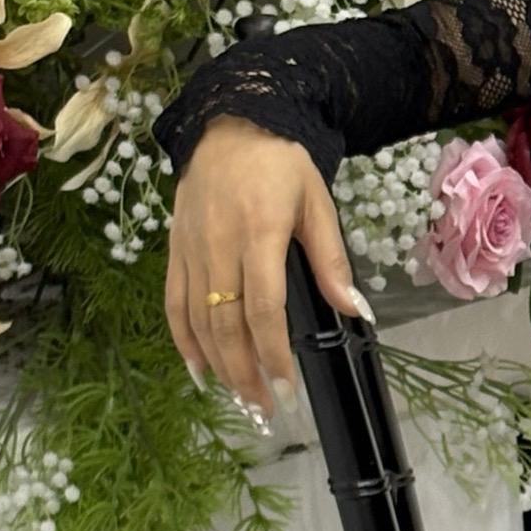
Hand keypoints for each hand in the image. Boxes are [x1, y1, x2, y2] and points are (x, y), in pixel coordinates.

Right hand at [165, 116, 367, 421]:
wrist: (231, 121)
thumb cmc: (281, 163)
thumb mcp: (318, 204)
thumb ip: (332, 261)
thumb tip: (356, 310)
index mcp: (258, 233)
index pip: (263, 309)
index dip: (273, 354)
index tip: (287, 388)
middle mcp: (218, 245)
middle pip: (226, 324)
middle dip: (244, 373)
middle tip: (264, 409)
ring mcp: (190, 248)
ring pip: (197, 320)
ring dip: (217, 366)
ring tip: (239, 398)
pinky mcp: (174, 248)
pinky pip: (173, 302)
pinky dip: (183, 340)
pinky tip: (198, 370)